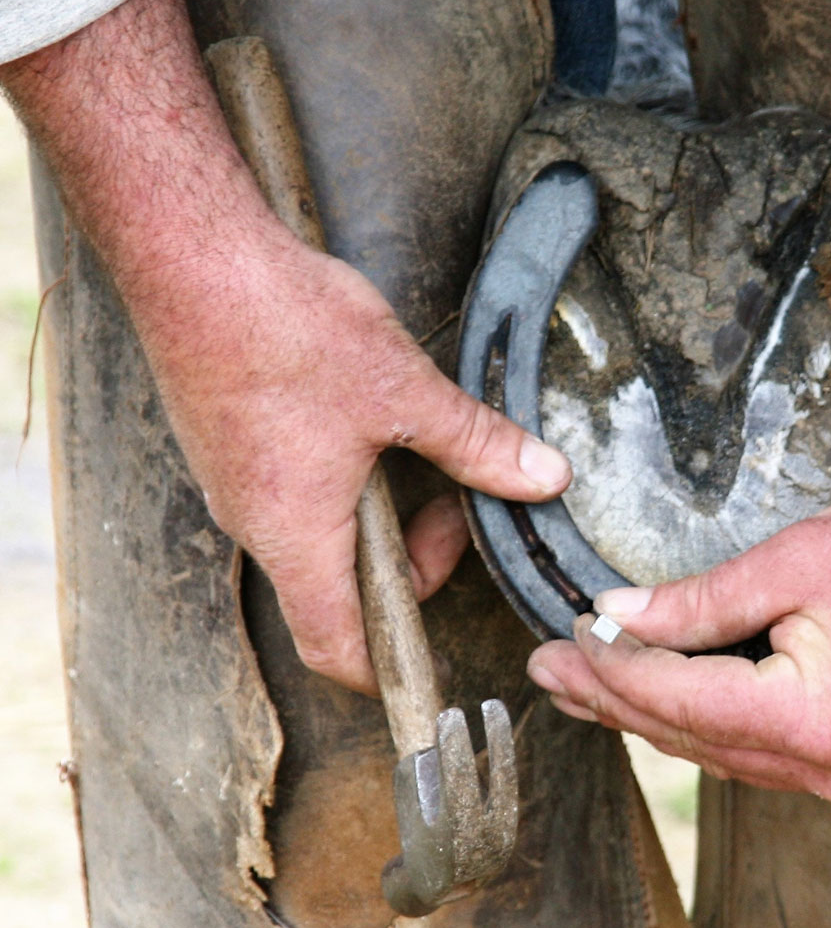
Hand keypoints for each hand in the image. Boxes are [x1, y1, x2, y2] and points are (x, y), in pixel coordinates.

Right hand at [165, 232, 570, 694]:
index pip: (336, 647)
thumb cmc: (285, 329)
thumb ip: (478, 444)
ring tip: (418, 455)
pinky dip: (343, 487)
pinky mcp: (229, 445)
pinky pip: (291, 496)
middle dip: (410, 564)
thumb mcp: (404, 392)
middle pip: (337, 592)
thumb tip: (543, 478)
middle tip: (455, 504)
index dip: (387, 670)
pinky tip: (370, 428)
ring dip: (378, 519)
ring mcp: (235, 484)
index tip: (434, 658)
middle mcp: (255, 523)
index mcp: (297, 534)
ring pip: (317, 539)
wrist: (190, 257)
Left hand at [528, 480, 830, 802]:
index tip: (562, 633)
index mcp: (813, 722)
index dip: (611, 666)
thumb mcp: (791, 563)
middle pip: (691, 738)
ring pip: (721, 755)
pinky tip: (666, 705)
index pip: (677, 699)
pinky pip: (760, 757)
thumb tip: (616, 615)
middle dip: (613, 700)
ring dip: (653, 718)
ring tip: (586, 689)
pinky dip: (707, 726)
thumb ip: (695, 603)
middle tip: (547, 668)